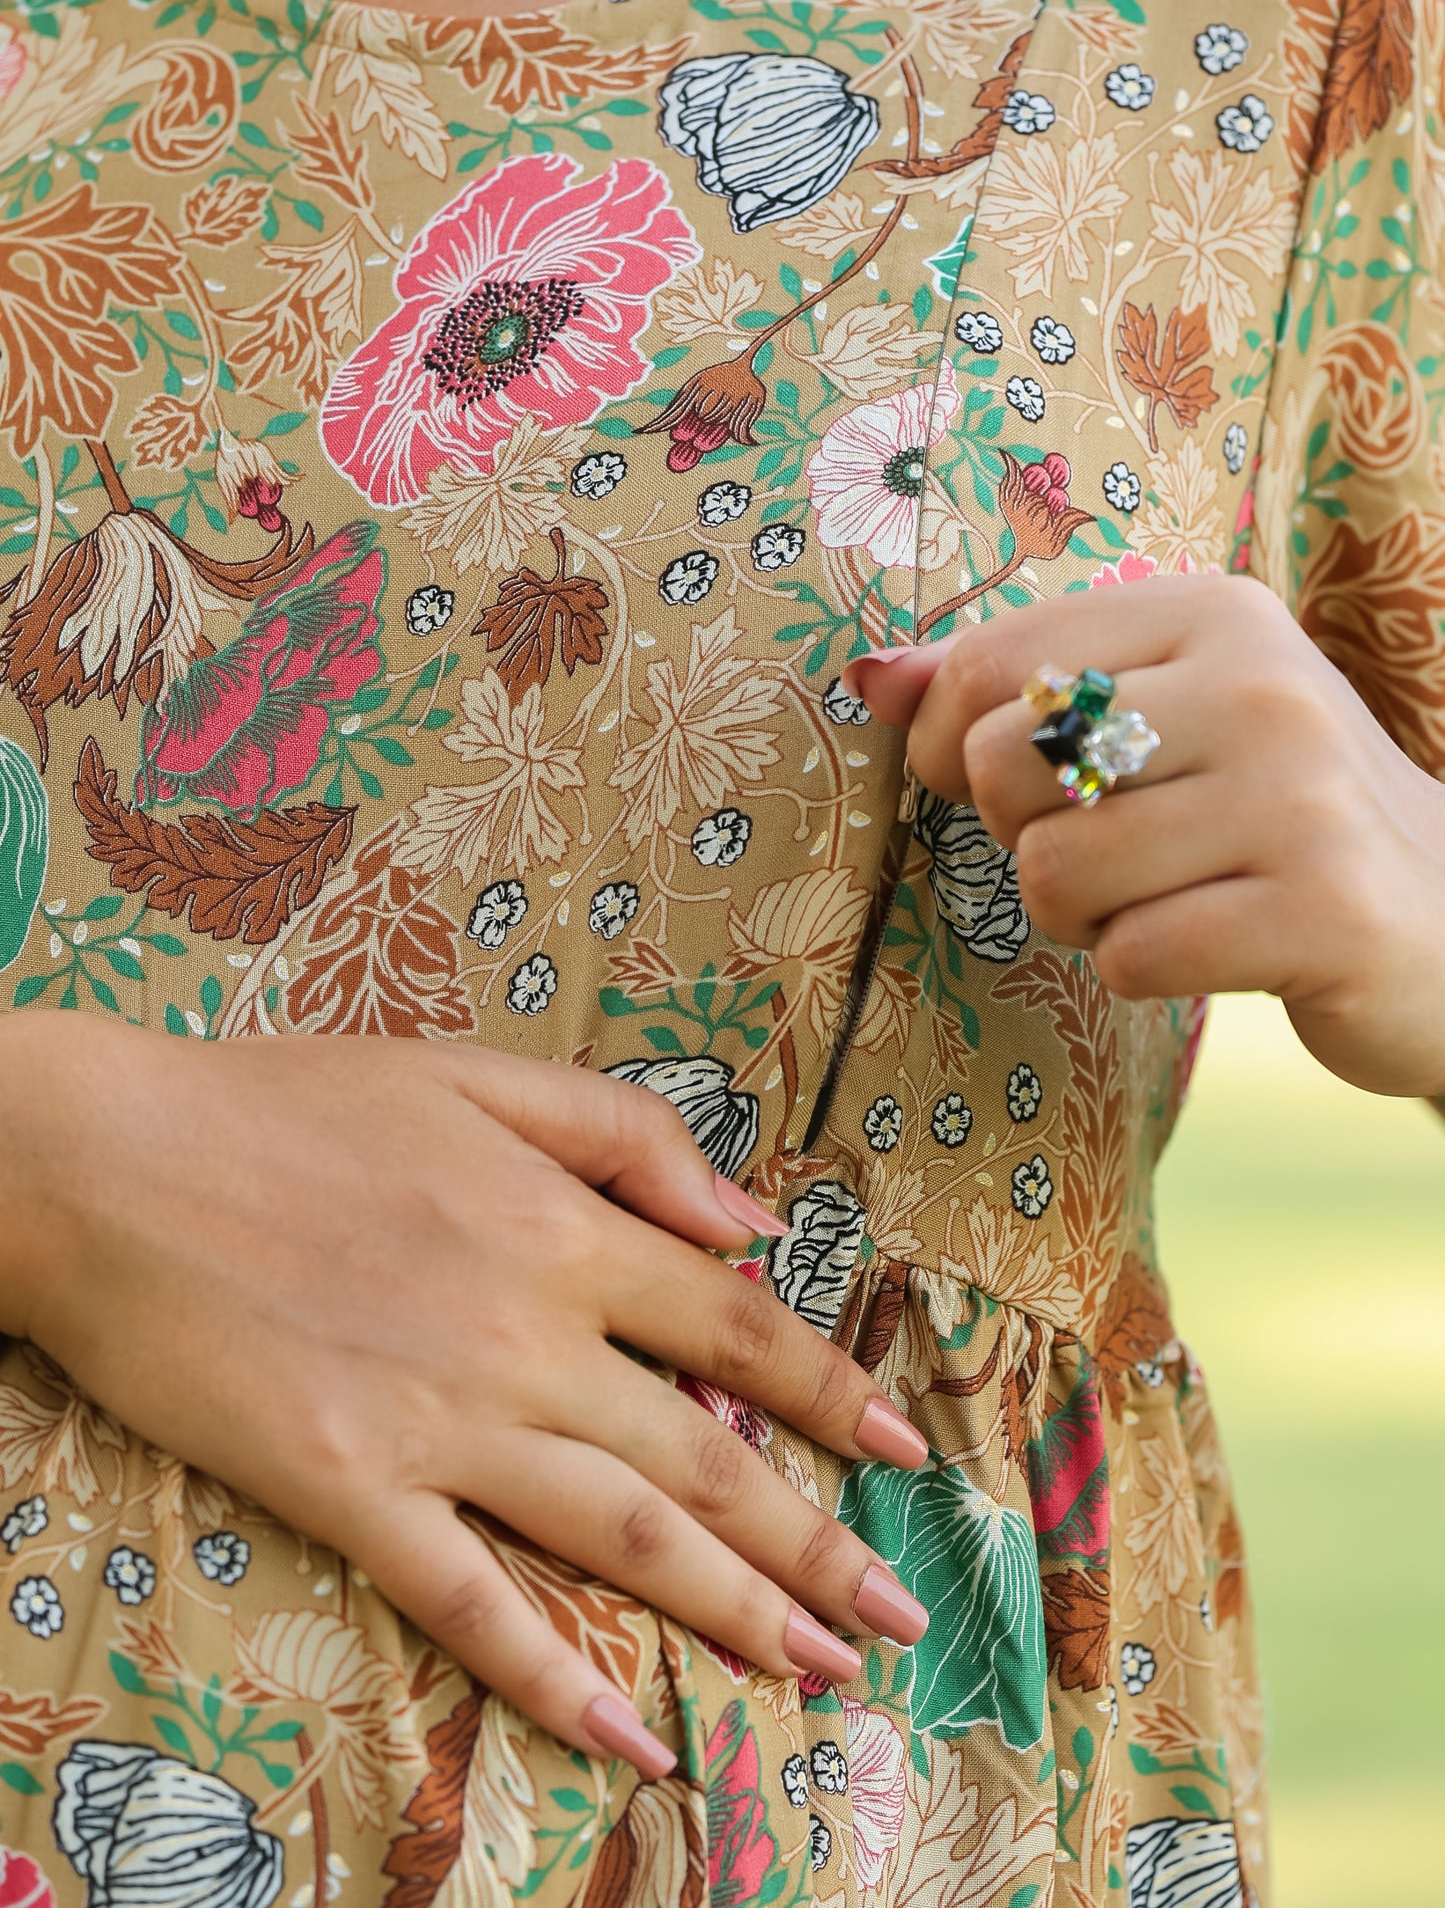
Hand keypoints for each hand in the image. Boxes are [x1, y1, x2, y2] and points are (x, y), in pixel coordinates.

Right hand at [0, 1016, 929, 1777]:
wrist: (108, 1165)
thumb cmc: (286, 1104)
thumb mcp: (471, 1075)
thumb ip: (623, 1137)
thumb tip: (749, 1218)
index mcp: (562, 1229)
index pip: (735, 1327)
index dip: (831, 1391)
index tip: (905, 1448)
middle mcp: (528, 1337)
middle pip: (705, 1457)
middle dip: (816, 1544)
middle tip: (898, 1615)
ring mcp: (441, 1424)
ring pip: (621, 1534)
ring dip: (734, 1610)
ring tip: (820, 1669)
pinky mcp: (350, 1493)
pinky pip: (472, 1601)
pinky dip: (556, 1673)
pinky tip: (630, 1732)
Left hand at [847, 573, 1444, 1098]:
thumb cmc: (1269, 811)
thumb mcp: (1159, 716)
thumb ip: (1008, 688)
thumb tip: (866, 678)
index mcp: (1210, 613)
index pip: (992, 661)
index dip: (946, 742)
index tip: (995, 783)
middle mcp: (1258, 686)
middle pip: (1005, 765)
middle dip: (1020, 837)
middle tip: (1102, 854)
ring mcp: (1299, 798)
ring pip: (1056, 870)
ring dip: (1077, 917)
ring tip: (1155, 902)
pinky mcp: (1323, 911)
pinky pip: (1131, 955)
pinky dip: (1138, 969)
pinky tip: (1207, 947)